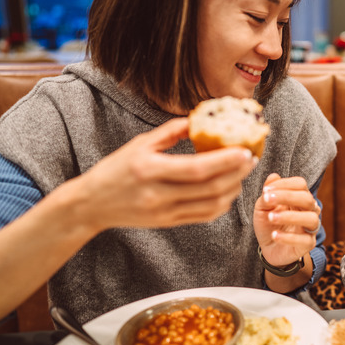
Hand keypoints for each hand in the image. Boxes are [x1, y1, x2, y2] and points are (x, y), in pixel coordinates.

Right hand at [69, 118, 255, 230]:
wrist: (91, 204)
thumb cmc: (115, 169)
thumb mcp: (139, 144)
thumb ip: (170, 131)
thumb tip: (199, 120)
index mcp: (149, 169)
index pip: (196, 169)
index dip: (225, 161)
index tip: (245, 151)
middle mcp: (158, 194)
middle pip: (209, 188)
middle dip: (236, 174)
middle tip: (252, 159)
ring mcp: (164, 212)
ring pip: (210, 205)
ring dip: (232, 190)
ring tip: (242, 174)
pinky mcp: (168, 224)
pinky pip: (203, 216)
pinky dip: (221, 205)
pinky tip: (229, 191)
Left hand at [253, 173, 319, 266]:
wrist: (269, 247)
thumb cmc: (268, 223)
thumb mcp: (262, 207)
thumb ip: (267, 194)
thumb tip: (273, 177)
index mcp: (299, 198)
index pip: (300, 184)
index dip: (285, 184)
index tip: (266, 190)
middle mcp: (309, 210)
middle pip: (307, 199)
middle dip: (287, 197)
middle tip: (267, 200)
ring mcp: (310, 228)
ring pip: (310, 218)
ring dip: (290, 216)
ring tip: (271, 218)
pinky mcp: (308, 244)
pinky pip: (304, 240)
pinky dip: (288, 237)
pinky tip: (274, 235)